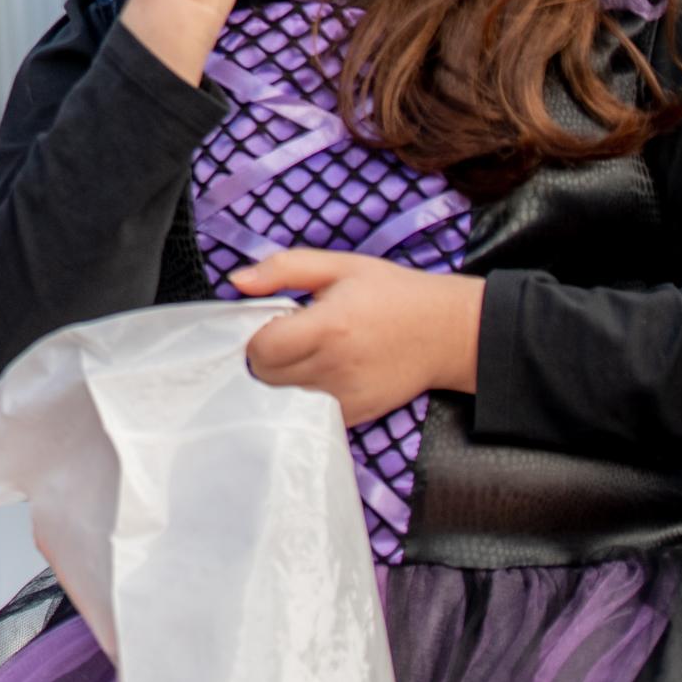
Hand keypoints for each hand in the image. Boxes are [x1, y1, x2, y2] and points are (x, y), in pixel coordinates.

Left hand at [233, 248, 484, 426]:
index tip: (274, 322)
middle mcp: (334, 367)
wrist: (446, 331)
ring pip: (283, 399)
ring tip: (308, 354)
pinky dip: (305, 396)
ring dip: (284, 378)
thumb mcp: (340, 265)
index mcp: (328, 326)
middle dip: (267, 357)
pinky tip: (324, 373)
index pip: (261, 349)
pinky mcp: (356, 416)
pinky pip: (309, 413)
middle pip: (265, 378)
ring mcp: (346, 397)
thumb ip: (283, 268)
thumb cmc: (392, 293)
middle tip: (289, 337)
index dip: (256, 336)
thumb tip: (236, 281)